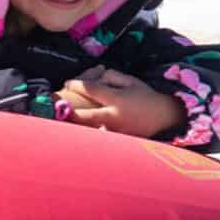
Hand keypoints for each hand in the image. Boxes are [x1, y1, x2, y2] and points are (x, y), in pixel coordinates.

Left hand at [59, 66, 185, 137]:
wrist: (165, 118)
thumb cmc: (146, 97)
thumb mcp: (132, 81)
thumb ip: (112, 77)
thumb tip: (95, 77)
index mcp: (117, 100)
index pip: (92, 90)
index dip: (77, 85)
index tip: (67, 83)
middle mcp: (114, 117)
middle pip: (85, 116)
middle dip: (69, 112)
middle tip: (54, 107)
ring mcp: (114, 132)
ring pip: (89, 132)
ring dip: (75, 127)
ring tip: (59, 123)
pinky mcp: (116, 142)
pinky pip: (98, 139)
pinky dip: (87, 138)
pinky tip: (73, 137)